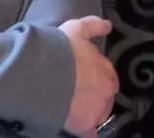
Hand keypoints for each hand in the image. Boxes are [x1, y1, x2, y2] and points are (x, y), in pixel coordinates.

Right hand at [59, 16, 117, 136]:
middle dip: (96, 97)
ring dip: (91, 114)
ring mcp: (97, 108)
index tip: (87, 81)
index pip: (108, 76)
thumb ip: (93, 26)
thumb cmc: (60, 49)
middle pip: (105, 96)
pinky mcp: (85, 124)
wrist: (44, 72)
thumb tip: (108, 26)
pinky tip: (83, 133)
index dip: (97, 79)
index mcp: (105, 68)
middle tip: (80, 97)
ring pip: (99, 114)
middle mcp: (106, 88)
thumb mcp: (77, 29)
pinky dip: (87, 134)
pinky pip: (90, 133)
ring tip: (75, 112)